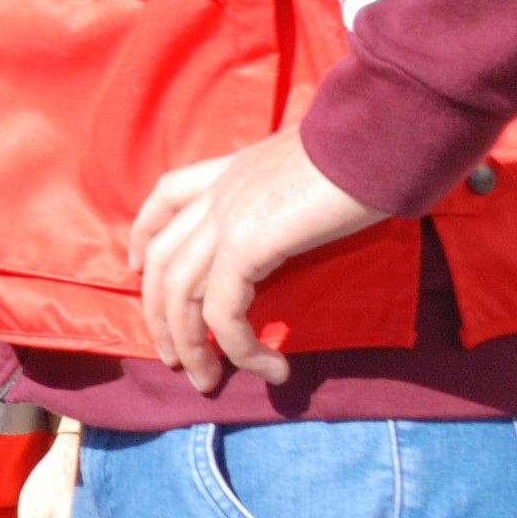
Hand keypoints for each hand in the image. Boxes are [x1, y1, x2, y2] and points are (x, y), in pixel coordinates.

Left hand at [128, 125, 389, 391]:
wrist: (379, 136)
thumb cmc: (366, 150)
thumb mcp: (318, 168)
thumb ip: (297, 191)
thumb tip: (310, 211)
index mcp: (232, 168)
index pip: (167, 195)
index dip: (145, 233)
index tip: (138, 266)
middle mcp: (219, 191)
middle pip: (163, 259)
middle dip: (160, 316)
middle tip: (173, 358)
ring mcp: (226, 216)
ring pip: (180, 294)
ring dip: (190, 346)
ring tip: (207, 381)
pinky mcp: (245, 244)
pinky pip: (224, 311)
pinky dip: (238, 347)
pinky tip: (269, 367)